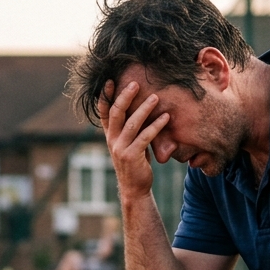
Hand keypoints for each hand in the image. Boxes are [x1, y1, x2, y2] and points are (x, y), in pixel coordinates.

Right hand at [98, 80, 168, 198]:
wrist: (135, 189)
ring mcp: (120, 148)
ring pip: (131, 123)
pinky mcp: (132, 156)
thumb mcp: (129, 144)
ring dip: (144, 109)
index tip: (110, 81)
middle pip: (116, 113)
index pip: (103, 113)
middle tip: (136, 83)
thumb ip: (129, 129)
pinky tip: (166, 117)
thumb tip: (140, 108)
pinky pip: (145, 137)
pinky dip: (156, 125)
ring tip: (156, 97)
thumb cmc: (136, 163)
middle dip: (125, 96)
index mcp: (110, 136)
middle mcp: (112, 140)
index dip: (105, 97)